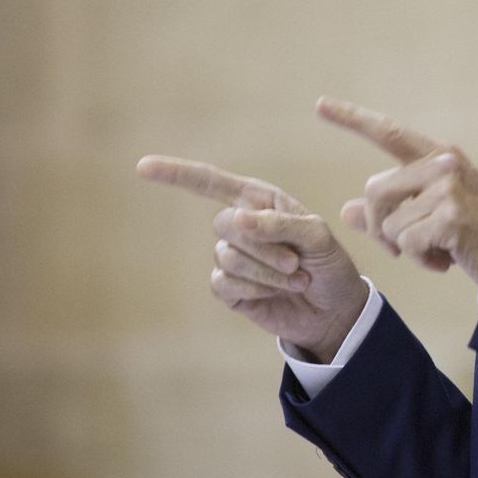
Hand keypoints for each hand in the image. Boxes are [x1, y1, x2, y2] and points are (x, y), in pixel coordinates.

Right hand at [135, 156, 368, 362]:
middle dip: (262, 246)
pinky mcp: (231, 289)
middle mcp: (239, 225)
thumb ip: (279, 223)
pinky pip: (225, 283)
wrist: (335, 310)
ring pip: (227, 257)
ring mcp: (232, 258)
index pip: (209, 182)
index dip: (176, 173)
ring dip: (266, 272)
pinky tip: (278, 293)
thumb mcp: (317, 236)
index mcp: (258, 200)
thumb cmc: (330, 264)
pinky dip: (255, 289)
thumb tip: (235, 218)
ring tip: (295, 277)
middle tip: (295, 260)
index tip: (142, 167)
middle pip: (223, 224)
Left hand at [317, 96, 477, 284]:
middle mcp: (442, 164)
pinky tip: (445, 259)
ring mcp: (448, 188)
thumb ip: (387, 211)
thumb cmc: (472, 234)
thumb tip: (347, 210)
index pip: (388, 133)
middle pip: (375, 191)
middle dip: (379, 226)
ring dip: (402, 247)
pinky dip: (419, 260)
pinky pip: (407, 243)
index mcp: (437, 156)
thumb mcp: (428, 215)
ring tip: (434, 250)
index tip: (320, 105)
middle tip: (400, 248)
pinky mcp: (450, 217)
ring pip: (389, 223)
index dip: (352, 119)